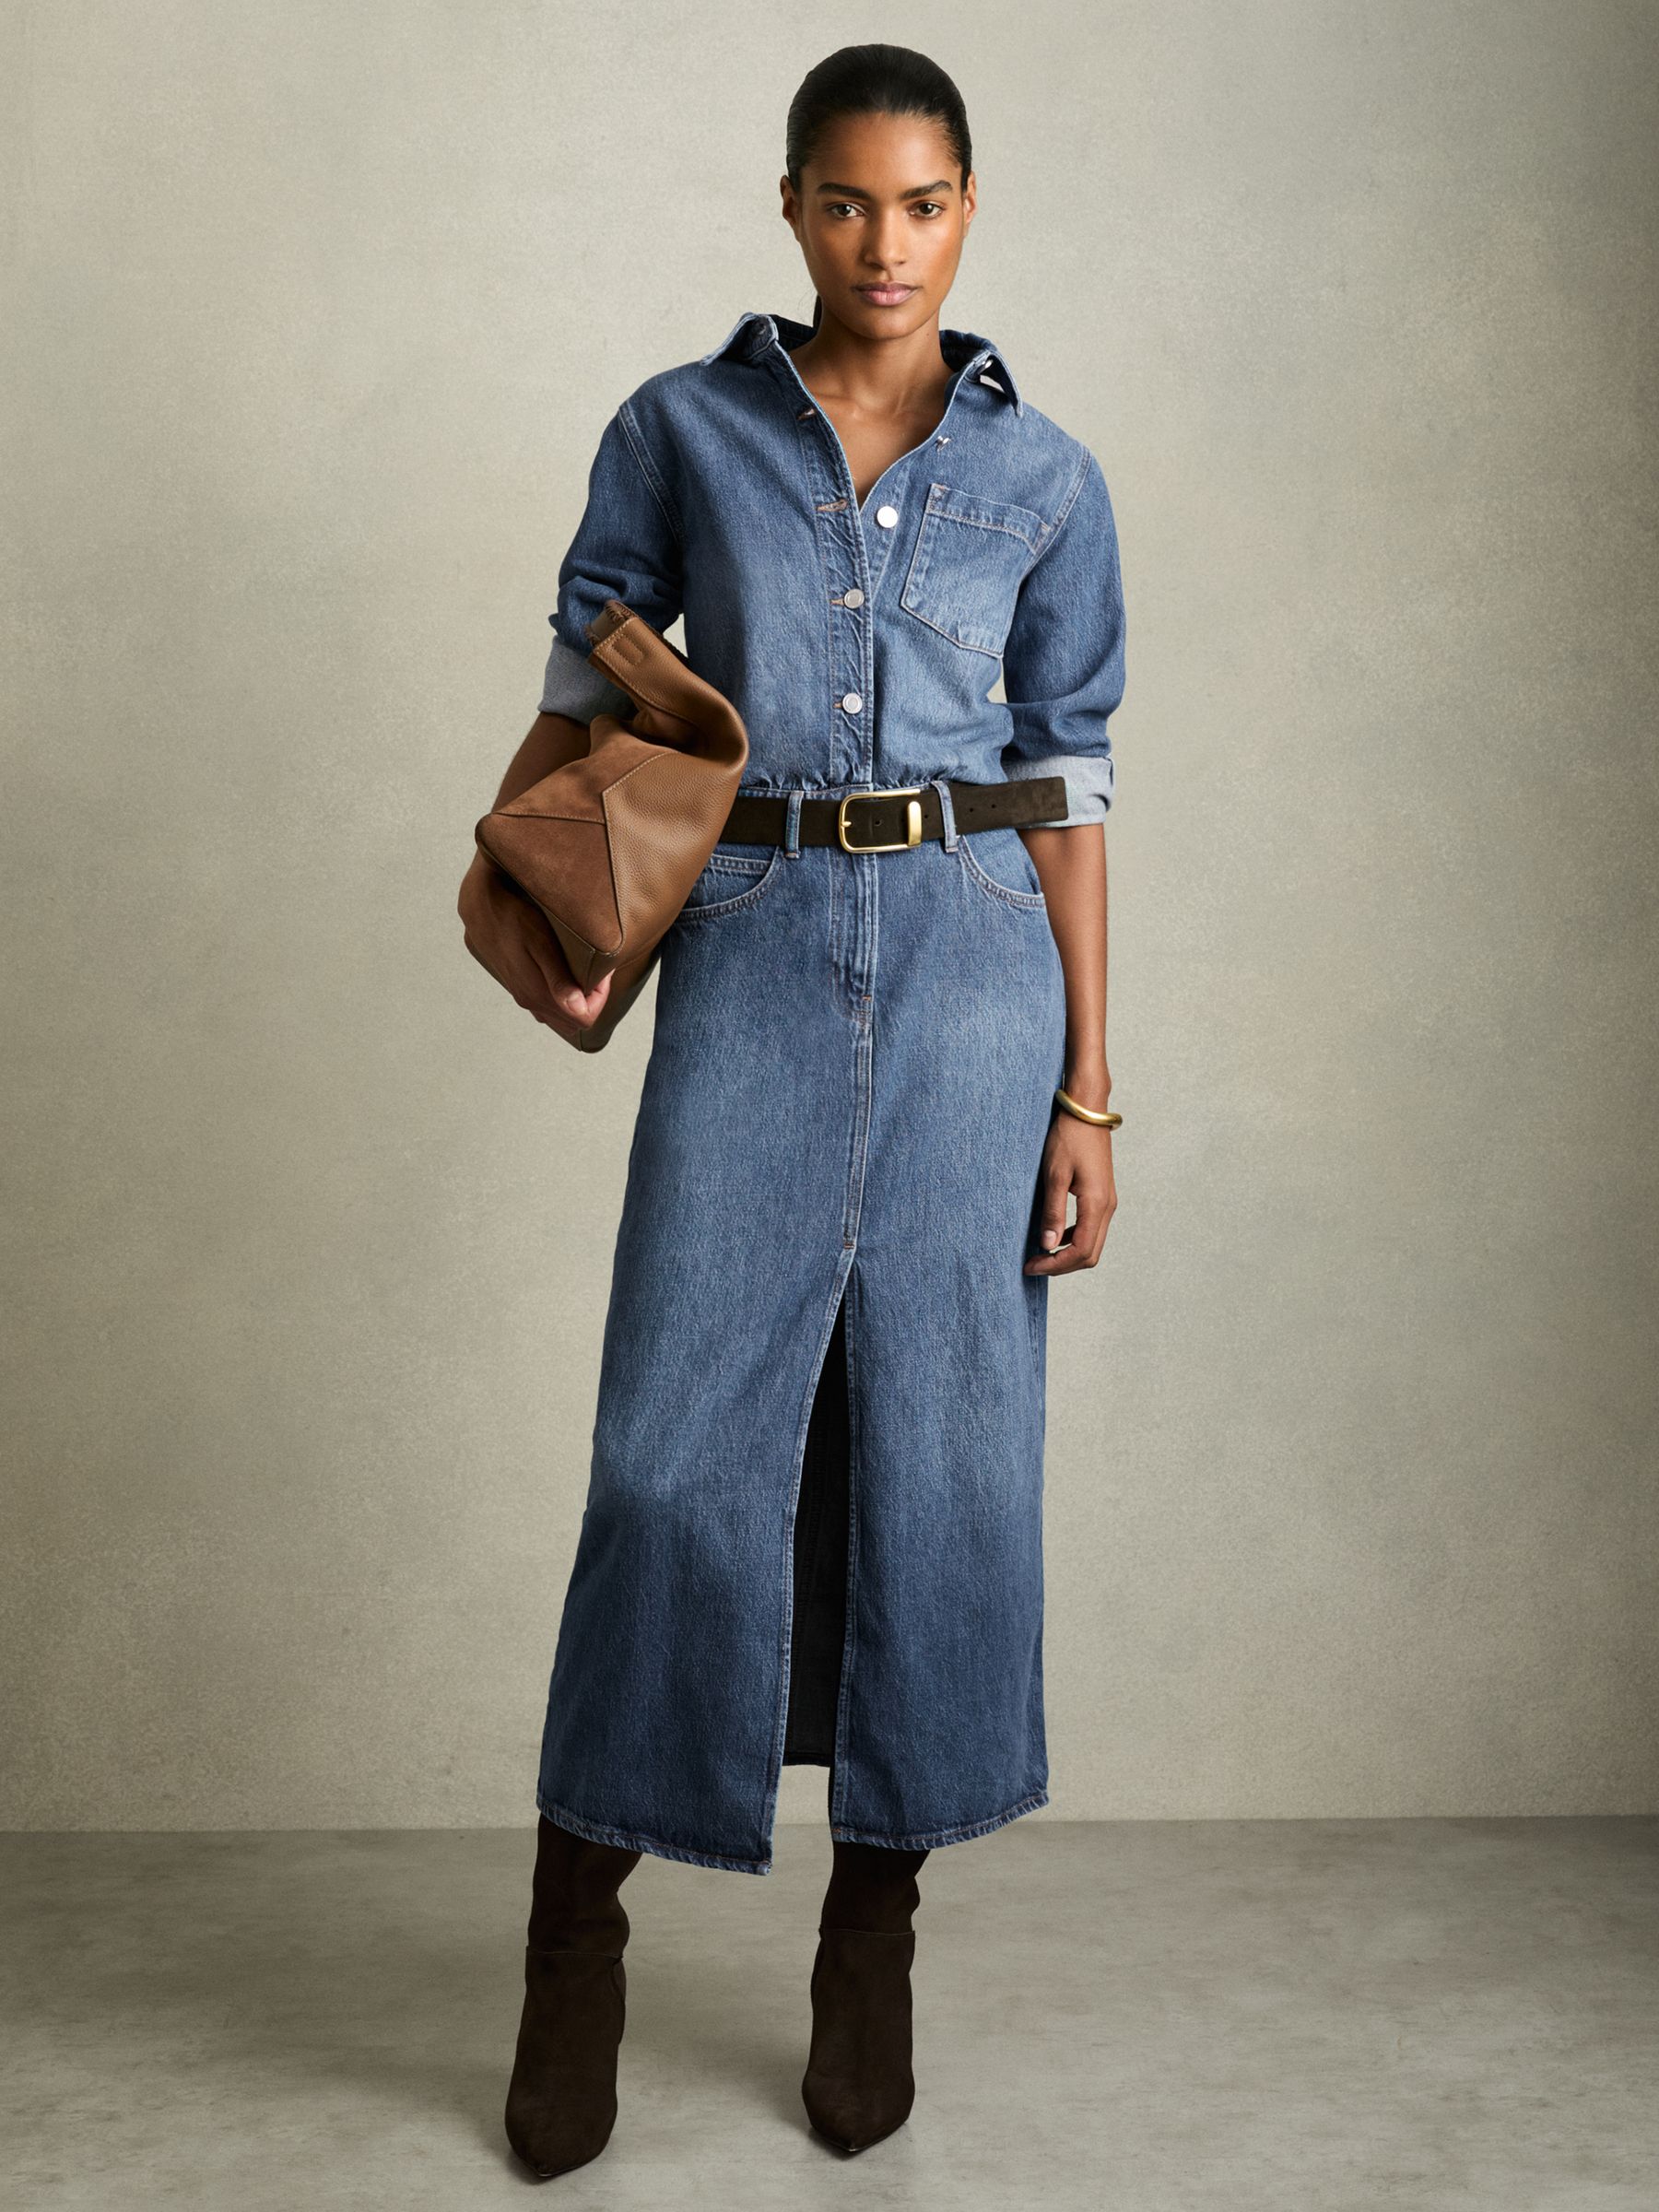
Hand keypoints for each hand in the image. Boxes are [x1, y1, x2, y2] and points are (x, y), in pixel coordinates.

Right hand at [457, 848, 613, 1041]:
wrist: (483, 907)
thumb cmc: (515, 919)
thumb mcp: (541, 944)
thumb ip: (558, 979)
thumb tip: (578, 1010)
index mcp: (538, 994)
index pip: (584, 1018)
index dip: (599, 998)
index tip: (600, 972)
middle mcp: (530, 1001)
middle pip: (573, 1023)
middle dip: (591, 1001)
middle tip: (594, 972)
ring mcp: (522, 996)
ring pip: (558, 1016)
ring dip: (575, 999)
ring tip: (579, 969)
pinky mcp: (517, 986)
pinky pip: (544, 1005)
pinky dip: (559, 996)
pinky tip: (561, 971)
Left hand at [1024, 1104, 1116, 1273]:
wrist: (1086, 1111)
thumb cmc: (1068, 1138)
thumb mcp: (1055, 1175)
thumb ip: (1053, 1212)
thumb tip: (1047, 1246)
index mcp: (1097, 1204)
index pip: (1081, 1252)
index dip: (1055, 1266)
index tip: (1030, 1266)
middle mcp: (1107, 1207)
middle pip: (1090, 1254)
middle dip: (1061, 1265)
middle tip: (1033, 1265)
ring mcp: (1107, 1202)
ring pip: (1092, 1243)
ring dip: (1067, 1254)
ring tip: (1040, 1253)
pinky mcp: (1102, 1196)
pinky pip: (1091, 1229)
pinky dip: (1073, 1239)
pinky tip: (1053, 1234)